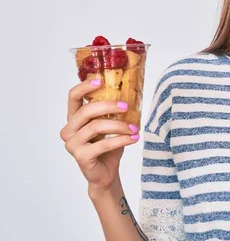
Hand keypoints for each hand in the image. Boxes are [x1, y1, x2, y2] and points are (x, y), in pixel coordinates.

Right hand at [60, 78, 139, 192]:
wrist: (106, 173)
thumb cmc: (108, 147)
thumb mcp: (111, 125)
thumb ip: (113, 111)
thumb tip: (130, 93)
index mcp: (74, 118)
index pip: (73, 97)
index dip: (84, 87)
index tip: (100, 81)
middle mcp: (69, 130)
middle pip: (86, 111)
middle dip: (109, 106)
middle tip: (127, 107)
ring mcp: (72, 144)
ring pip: (96, 127)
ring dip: (120, 126)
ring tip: (135, 129)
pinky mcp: (81, 157)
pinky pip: (103, 144)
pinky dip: (121, 140)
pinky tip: (133, 138)